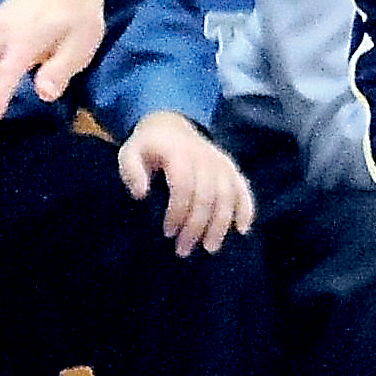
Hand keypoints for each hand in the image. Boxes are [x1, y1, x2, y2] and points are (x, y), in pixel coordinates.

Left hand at [115, 111, 254, 254]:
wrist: (170, 125)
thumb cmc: (148, 147)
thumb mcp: (129, 153)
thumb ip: (131, 171)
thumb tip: (141, 194)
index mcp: (179, 154)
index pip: (183, 186)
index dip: (177, 212)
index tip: (168, 233)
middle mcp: (204, 158)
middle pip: (207, 196)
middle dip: (197, 226)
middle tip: (184, 250)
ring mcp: (221, 163)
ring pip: (227, 195)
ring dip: (221, 224)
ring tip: (210, 248)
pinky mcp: (231, 168)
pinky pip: (243, 188)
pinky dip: (246, 208)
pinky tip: (242, 229)